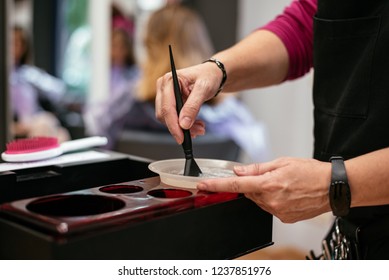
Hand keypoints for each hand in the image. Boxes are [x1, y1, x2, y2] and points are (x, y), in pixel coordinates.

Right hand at [155, 62, 221, 143]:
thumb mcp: (204, 89)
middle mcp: (163, 88)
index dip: (173, 125)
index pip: (167, 107)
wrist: (213, 74)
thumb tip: (183, 124)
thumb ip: (193, 106)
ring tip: (200, 128)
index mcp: (169, 80)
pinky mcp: (171, 103)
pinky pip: (173, 119)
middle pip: (164, 115)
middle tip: (197, 132)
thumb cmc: (209, 76)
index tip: (182, 138)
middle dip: (180, 127)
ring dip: (183, 128)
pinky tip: (196, 125)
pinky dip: (184, 125)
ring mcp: (165, 96)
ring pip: (168, 119)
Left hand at [197, 157, 331, 222]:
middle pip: (248, 192)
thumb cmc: (311, 172)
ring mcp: (277, 211)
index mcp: (268, 184)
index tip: (203, 185)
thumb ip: (257, 168)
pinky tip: (285, 193)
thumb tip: (239, 171)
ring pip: (258, 200)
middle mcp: (270, 200)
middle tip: (268, 176)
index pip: (235, 185)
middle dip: (252, 184)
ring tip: (282, 184)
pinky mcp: (284, 218)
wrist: (332, 187)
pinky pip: (269, 208)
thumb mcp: (282, 162)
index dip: (216, 185)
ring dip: (262, 192)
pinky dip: (272, 200)